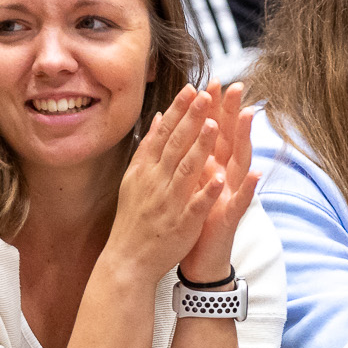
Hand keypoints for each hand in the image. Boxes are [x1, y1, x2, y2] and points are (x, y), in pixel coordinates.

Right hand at [108, 85, 223, 284]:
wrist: (127, 259)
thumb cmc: (134, 217)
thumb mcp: (135, 178)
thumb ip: (148, 148)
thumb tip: (158, 118)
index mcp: (146, 170)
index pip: (164, 134)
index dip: (178, 111)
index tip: (192, 88)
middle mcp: (156, 182)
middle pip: (175, 145)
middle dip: (192, 119)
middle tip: (207, 95)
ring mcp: (168, 202)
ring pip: (186, 170)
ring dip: (200, 148)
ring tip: (214, 126)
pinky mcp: (181, 224)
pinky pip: (195, 206)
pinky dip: (206, 192)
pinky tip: (219, 178)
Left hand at [179, 81, 260, 282]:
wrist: (200, 258)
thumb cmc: (195, 218)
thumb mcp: (190, 183)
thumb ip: (192, 156)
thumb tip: (186, 129)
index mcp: (212, 167)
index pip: (214, 132)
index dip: (214, 107)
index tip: (213, 81)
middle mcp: (226, 177)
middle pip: (231, 139)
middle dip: (233, 113)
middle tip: (236, 86)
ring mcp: (231, 195)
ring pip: (241, 163)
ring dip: (245, 139)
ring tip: (250, 116)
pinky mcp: (232, 217)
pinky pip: (242, 201)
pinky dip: (249, 189)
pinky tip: (257, 174)